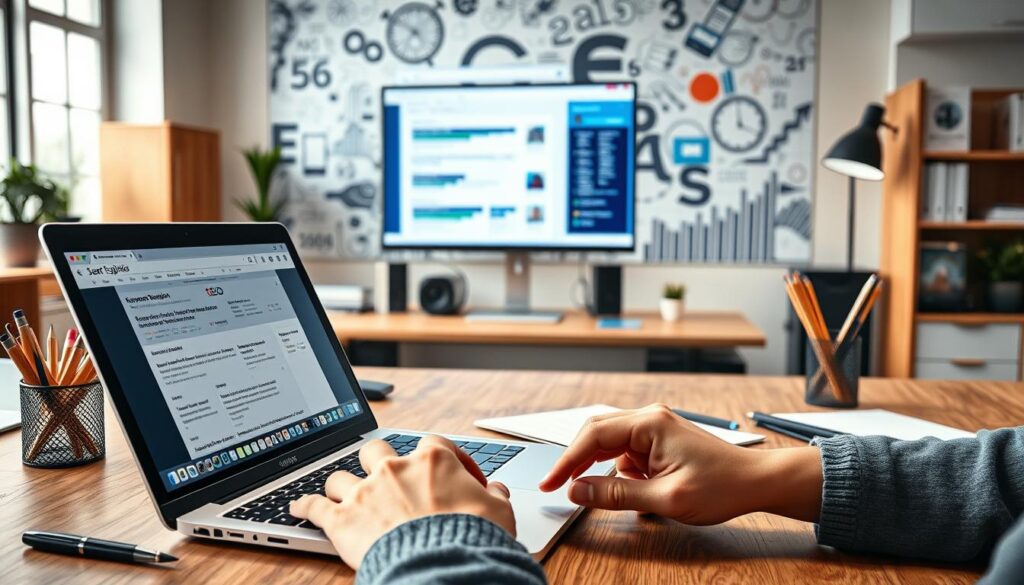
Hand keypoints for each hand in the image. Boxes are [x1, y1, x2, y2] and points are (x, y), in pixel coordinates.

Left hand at [291, 435, 515, 568]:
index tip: (449, 473)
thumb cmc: (473, 538)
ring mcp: (364, 492)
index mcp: (432, 461)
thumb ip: (495, 496)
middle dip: (378, 461)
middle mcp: (394, 469)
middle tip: (385, 476)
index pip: (433, 443)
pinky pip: (312, 506)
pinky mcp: (341, 520)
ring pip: (340, 476)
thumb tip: (495, 490)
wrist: (444, 566)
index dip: (441, 456)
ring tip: (342, 494)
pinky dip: (302, 506)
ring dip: (341, 485)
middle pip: (375, 449)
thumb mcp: (499, 513)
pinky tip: (296, 507)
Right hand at [538, 404, 821, 524]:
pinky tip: (629, 489)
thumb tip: (578, 491)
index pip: (593, 437)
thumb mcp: (666, 498)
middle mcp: (649, 419)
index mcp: (650, 424)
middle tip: (559, 487)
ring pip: (609, 444)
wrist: (756, 482)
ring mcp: (654, 428)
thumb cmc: (722, 486)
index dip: (566, 462)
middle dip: (576, 461)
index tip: (549, 483)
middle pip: (596, 434)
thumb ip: (617, 494)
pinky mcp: (659, 441)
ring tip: (596, 490)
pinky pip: (625, 452)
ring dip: (598, 467)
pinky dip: (617, 471)